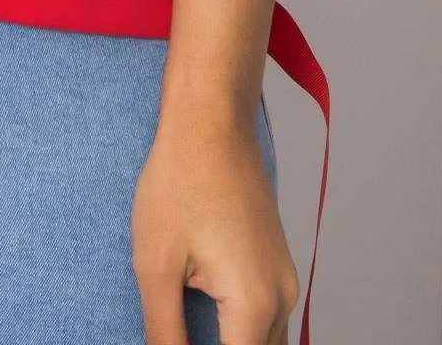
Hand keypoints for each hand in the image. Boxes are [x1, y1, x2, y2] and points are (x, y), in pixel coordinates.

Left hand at [131, 110, 301, 344]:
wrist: (211, 119)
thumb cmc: (180, 183)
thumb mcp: (157, 265)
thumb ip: (165, 332)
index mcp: (255, 305)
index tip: (174, 343)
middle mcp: (282, 298)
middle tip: (178, 334)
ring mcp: (285, 278)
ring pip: (268, 342)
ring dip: (234, 342)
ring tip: (191, 329)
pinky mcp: (276, 260)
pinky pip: (267, 317)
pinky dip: (242, 331)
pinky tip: (206, 322)